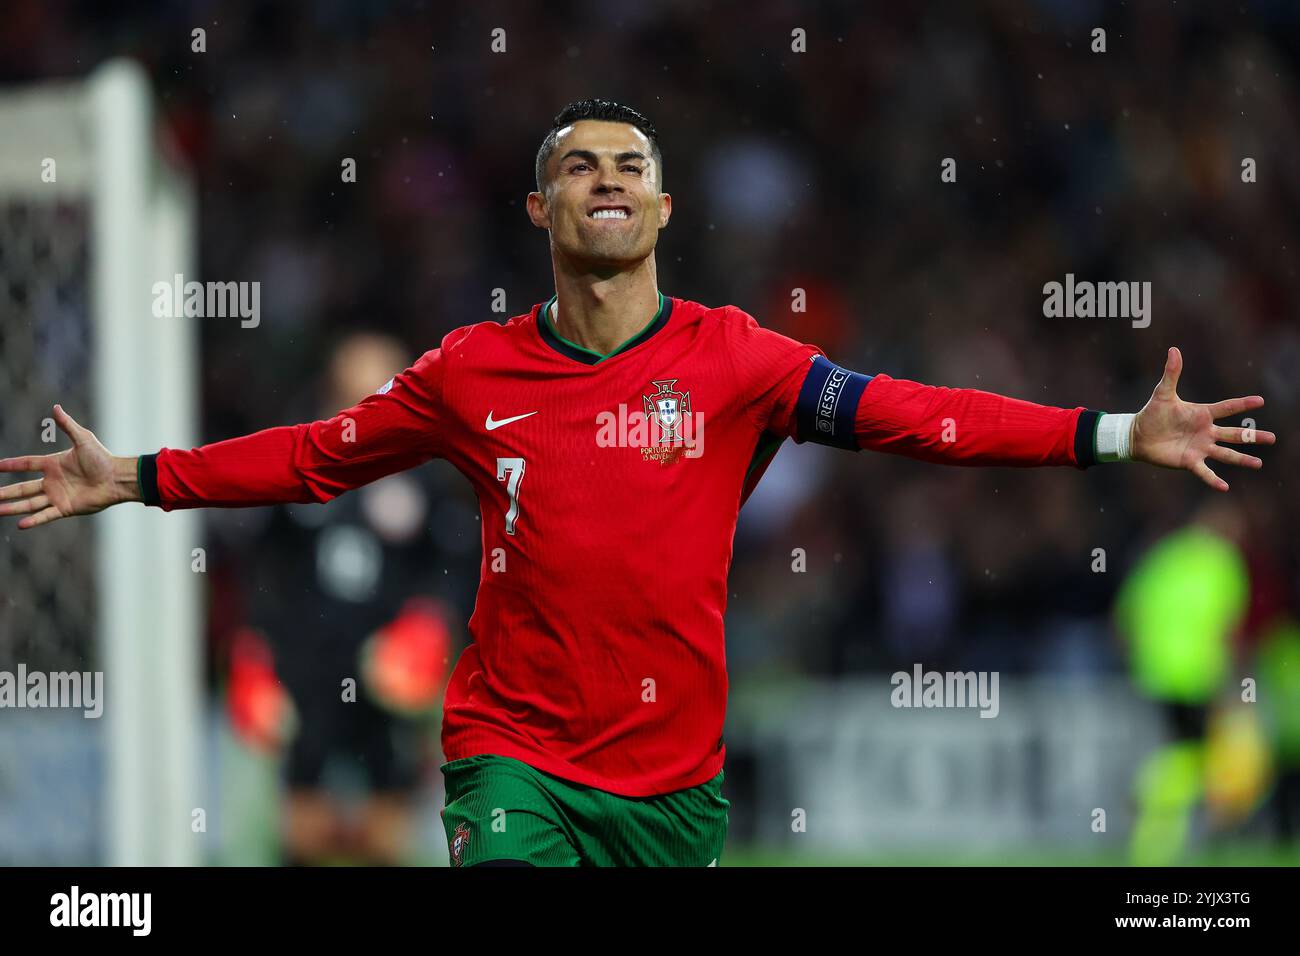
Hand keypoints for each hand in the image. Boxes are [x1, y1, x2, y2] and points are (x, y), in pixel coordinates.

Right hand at [0, 405, 137, 528]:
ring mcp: (58, 496)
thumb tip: (56, 407)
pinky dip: (34, 520)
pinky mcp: (66, 508)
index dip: (11, 465)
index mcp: (54, 464)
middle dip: (5, 492)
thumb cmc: (103, 458)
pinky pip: (46, 515)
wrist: (117, 478)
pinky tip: (20, 524)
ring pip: (30, 503)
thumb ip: (67, 425)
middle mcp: (53, 481)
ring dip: (13, 507)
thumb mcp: (83, 439)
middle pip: (23, 488)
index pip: (27, 463)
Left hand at [1132, 347, 1275, 491]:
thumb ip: (1171, 373)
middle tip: (1273, 438)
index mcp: (1202, 414)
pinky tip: (1225, 487)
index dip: (1242, 404)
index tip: (1260, 400)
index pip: (1227, 408)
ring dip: (1242, 459)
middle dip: (1253, 436)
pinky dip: (1214, 479)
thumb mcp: (1162, 393)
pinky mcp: (1189, 461)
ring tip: (1258, 464)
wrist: (1137, 435)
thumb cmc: (1152, 414)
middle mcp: (1206, 432)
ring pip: (1226, 454)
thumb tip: (1173, 350)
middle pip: (1234, 434)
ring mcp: (1200, 447)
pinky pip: (1204, 472)